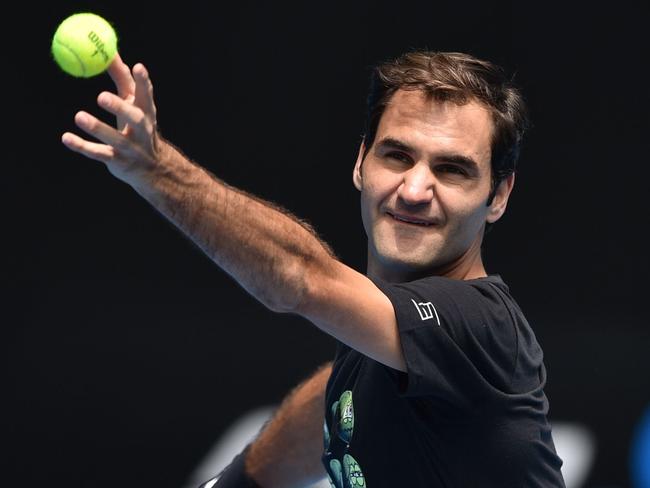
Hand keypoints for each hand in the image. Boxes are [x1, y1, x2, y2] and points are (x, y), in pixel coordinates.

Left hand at [61, 53, 164, 186]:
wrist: (153, 168)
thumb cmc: (138, 128)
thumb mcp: (134, 104)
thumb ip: (123, 78)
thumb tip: (110, 51)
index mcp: (146, 113)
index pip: (147, 95)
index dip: (144, 82)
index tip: (138, 67)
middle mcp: (142, 131)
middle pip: (134, 118)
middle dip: (119, 108)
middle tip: (101, 96)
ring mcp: (131, 148)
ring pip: (115, 139)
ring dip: (98, 128)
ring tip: (79, 116)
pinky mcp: (118, 162)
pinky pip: (99, 154)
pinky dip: (82, 146)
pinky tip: (66, 138)